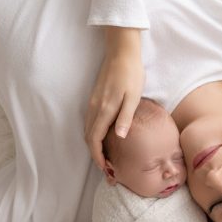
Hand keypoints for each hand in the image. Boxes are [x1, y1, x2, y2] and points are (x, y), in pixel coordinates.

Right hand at [84, 32, 143, 171]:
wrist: (121, 51)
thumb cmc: (131, 73)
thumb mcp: (133, 96)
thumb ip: (125, 117)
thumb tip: (120, 137)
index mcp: (104, 110)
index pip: (95, 140)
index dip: (98, 157)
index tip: (107, 170)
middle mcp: (94, 108)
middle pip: (89, 138)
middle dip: (96, 156)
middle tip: (108, 169)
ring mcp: (92, 103)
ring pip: (88, 130)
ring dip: (94, 146)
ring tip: (107, 157)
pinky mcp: (94, 98)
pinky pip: (90, 121)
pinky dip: (94, 134)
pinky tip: (105, 138)